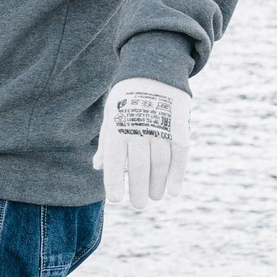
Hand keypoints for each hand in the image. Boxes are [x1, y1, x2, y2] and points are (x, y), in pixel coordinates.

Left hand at [94, 76, 190, 206]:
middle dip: (138, 189)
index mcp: (118, 128)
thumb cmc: (126, 98)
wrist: (152, 70)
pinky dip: (177, 174)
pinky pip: (179, 155)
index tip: (116, 200)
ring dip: (158, 184)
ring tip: (155, 197)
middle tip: (139, 205)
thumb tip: (97, 168)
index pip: (115, 161)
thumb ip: (106, 142)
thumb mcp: (110, 116)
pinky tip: (173, 189)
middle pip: (139, 167)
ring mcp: (160, 128)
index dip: (115, 182)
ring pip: (160, 164)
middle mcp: (138, 129)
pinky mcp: (179, 127)